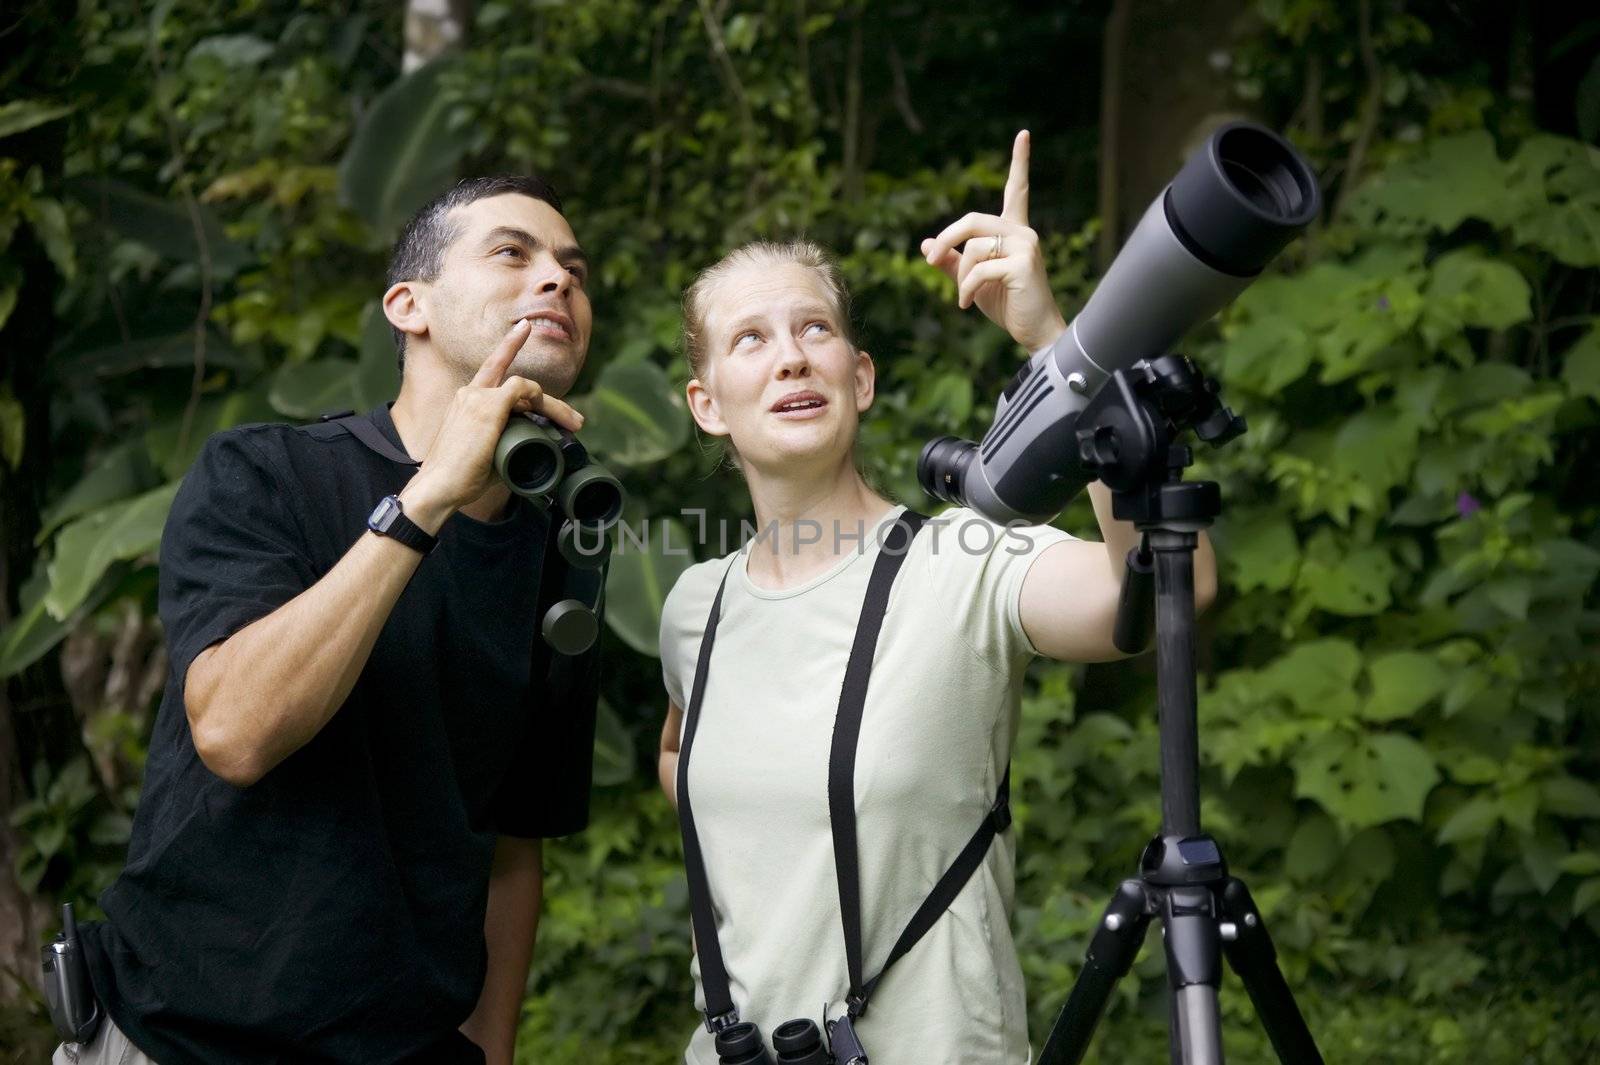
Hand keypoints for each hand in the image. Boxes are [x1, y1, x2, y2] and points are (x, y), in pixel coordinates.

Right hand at [404, 320, 585, 517]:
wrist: (438, 486)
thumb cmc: (460, 477)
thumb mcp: (486, 454)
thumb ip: (505, 445)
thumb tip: (529, 453)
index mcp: (466, 402)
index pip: (491, 368)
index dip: (509, 346)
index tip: (524, 329)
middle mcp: (470, 393)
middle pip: (516, 383)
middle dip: (549, 399)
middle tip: (573, 419)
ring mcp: (477, 397)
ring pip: (525, 388)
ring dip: (554, 406)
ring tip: (573, 424)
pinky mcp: (487, 406)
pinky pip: (520, 389)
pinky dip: (540, 397)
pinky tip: (550, 412)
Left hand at [920, 130, 1067, 352]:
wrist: (1033, 331)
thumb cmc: (1007, 305)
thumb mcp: (973, 282)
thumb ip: (952, 262)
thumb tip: (926, 245)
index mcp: (1014, 231)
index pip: (1017, 190)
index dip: (1019, 162)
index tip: (1024, 134)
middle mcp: (1023, 232)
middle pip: (972, 220)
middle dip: (946, 239)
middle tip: (931, 260)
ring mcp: (1025, 246)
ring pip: (973, 248)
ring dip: (959, 276)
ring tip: (965, 297)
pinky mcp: (1023, 264)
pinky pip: (979, 269)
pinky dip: (965, 289)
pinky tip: (967, 304)